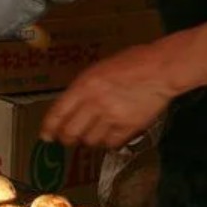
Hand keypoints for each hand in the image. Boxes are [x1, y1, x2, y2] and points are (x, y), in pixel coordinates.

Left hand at [41, 44, 177, 148]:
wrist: (161, 69)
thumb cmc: (132, 62)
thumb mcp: (100, 69)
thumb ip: (85, 87)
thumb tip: (72, 106)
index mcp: (85, 85)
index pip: (58, 113)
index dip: (49, 128)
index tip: (46, 136)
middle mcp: (94, 103)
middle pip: (71, 132)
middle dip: (67, 138)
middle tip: (70, 138)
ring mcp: (111, 117)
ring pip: (90, 141)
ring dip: (89, 140)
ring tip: (95, 133)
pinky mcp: (128, 128)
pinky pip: (110, 144)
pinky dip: (108, 143)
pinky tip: (111, 135)